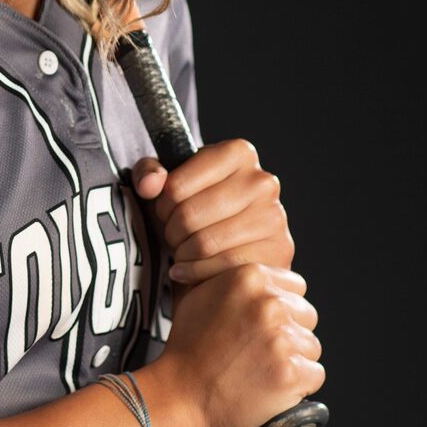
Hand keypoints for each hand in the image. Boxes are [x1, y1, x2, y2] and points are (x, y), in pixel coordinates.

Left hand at [132, 138, 293, 284]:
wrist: (220, 252)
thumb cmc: (191, 212)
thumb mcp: (164, 186)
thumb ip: (147, 174)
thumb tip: (150, 184)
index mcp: (238, 152)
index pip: (176, 186)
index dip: (162, 204)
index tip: (165, 210)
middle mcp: (263, 180)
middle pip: (190, 215)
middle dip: (172, 231)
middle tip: (173, 235)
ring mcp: (274, 216)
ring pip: (206, 243)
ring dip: (183, 253)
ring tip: (183, 250)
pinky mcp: (279, 251)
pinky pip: (225, 267)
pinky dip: (198, 273)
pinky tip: (190, 270)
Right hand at [146, 262, 323, 426]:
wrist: (179, 395)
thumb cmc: (186, 349)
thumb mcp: (201, 295)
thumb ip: (236, 281)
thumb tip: (262, 281)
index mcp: (250, 277)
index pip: (296, 287)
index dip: (281, 309)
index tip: (262, 327)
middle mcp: (269, 303)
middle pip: (307, 315)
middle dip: (290, 333)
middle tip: (259, 352)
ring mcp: (281, 338)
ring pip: (311, 346)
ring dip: (293, 360)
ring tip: (260, 370)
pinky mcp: (291, 373)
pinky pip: (314, 374)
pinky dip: (298, 386)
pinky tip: (269, 386)